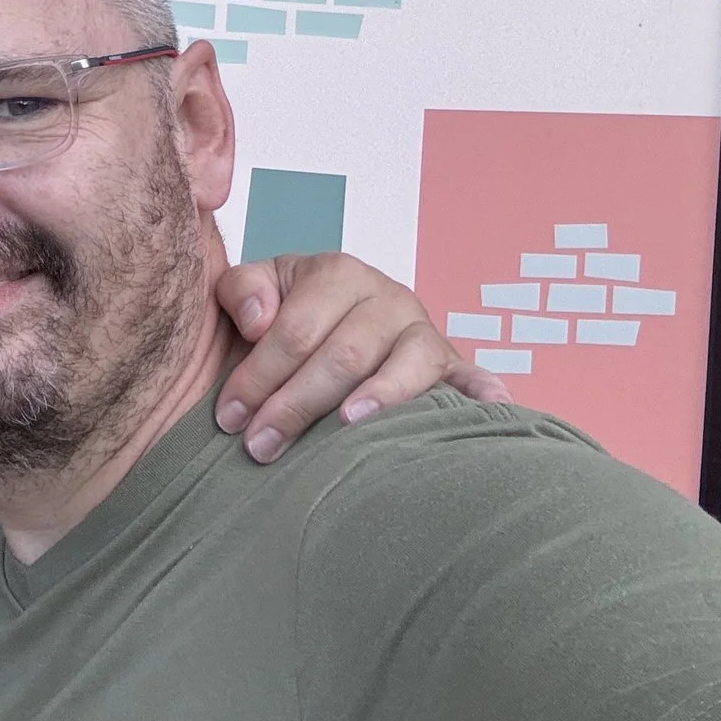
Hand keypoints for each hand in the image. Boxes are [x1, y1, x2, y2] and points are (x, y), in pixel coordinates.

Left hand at [210, 251, 511, 463]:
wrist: (329, 317)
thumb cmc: (284, 315)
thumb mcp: (254, 292)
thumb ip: (241, 291)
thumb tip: (258, 321)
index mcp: (337, 273)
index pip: (295, 329)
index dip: (258, 375)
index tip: (230, 419)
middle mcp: (388, 297)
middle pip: (344, 353)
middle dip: (297, 404)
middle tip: (262, 446)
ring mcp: (423, 331)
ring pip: (407, 364)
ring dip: (380, 396)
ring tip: (348, 426)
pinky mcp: (452, 364)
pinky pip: (470, 377)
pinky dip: (482, 391)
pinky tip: (489, 408)